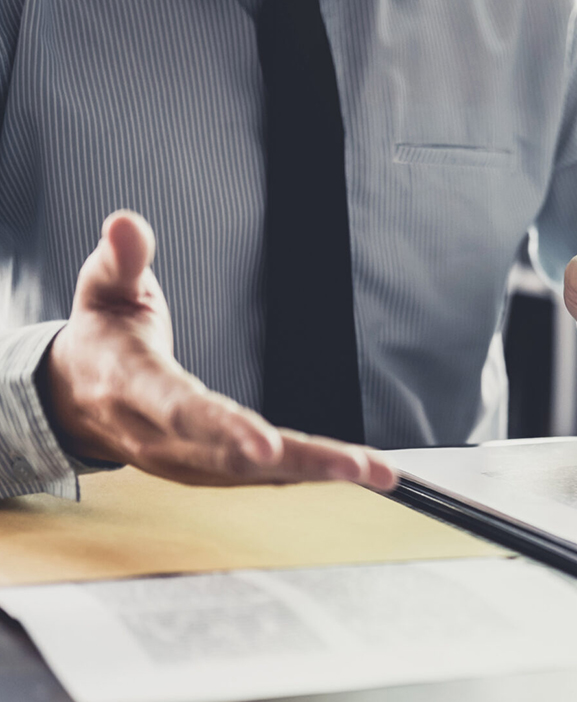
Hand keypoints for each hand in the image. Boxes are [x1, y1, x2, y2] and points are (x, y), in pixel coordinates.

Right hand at [39, 210, 395, 489]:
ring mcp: (184, 462)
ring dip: (318, 473)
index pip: (182, 410)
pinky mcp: (206, 472)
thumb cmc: (102, 338)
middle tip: (359, 466)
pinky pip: (261, 478)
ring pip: (257, 475)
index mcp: (134, 387)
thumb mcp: (103, 289)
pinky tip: (353, 472)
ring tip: (377, 472)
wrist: (74, 398)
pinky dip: (307, 475)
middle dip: (301, 462)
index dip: (225, 428)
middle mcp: (161, 437)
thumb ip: (121, 259)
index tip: (267, 445)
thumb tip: (126, 223)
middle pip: (235, 458)